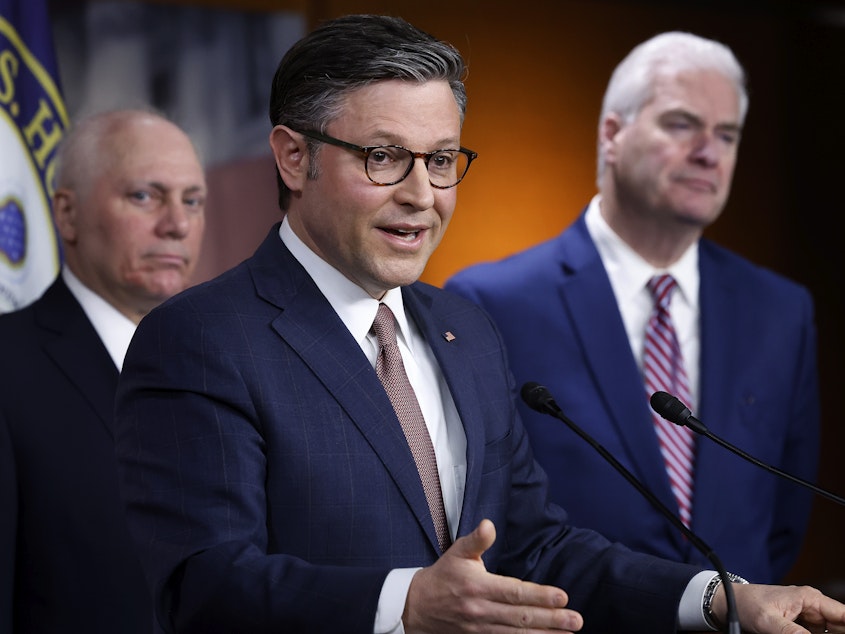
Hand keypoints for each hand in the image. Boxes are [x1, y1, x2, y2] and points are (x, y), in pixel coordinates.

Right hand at [402, 519, 582, 632]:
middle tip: (576, 621)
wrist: (416, 607)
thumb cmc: (442, 576)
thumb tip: (489, 524)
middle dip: (551, 620)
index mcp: (478, 586)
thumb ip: (477, 540)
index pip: (514, 592)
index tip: (562, 597)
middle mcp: (481, 611)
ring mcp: (480, 630)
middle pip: (521, 618)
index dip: (539, 595)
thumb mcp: (457, 552)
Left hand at [711, 582, 844, 632]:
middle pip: (838, 626)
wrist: (728, 603)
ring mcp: (807, 617)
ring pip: (828, 632)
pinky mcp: (800, 625)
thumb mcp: (769, 621)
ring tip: (798, 633)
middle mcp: (812, 606)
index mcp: (809, 598)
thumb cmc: (746, 604)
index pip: (843, 615)